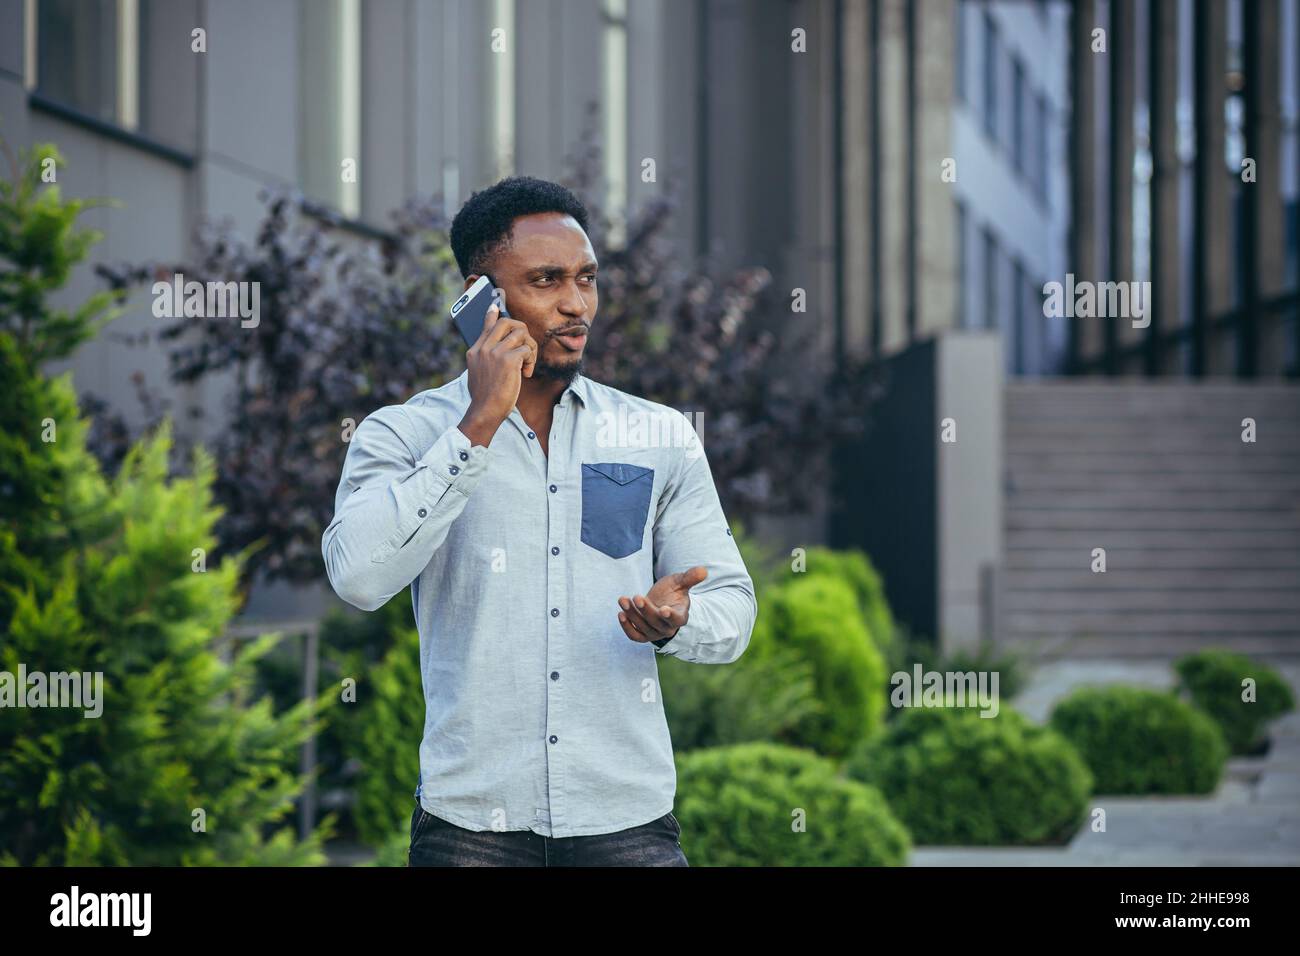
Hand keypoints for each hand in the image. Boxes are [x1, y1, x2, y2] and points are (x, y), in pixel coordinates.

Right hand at [461, 304, 537, 443]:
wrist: (485, 411)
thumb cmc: (485, 397)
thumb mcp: (478, 374)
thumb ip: (484, 358)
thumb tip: (492, 349)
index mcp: (474, 351)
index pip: (486, 325)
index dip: (493, 313)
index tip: (496, 302)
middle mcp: (483, 348)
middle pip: (507, 322)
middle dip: (522, 331)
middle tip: (526, 347)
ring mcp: (495, 352)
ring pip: (521, 333)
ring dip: (530, 349)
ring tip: (527, 364)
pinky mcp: (508, 360)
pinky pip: (527, 349)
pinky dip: (531, 361)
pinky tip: (526, 374)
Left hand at [617, 566, 707, 643]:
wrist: (660, 600)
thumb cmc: (672, 591)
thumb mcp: (680, 582)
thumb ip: (690, 577)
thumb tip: (704, 570)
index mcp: (680, 616)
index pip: (677, 620)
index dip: (671, 616)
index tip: (663, 609)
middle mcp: (668, 628)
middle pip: (657, 622)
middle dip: (646, 610)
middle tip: (637, 597)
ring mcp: (655, 633)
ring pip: (643, 628)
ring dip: (632, 615)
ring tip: (623, 600)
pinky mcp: (643, 635)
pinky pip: (635, 636)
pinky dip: (627, 627)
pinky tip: (621, 613)